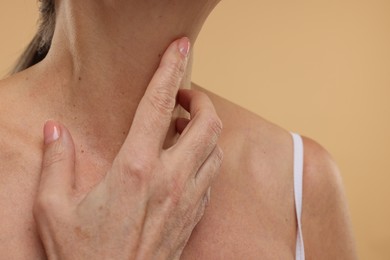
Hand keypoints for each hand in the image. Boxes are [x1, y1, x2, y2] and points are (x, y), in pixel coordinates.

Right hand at [33, 37, 222, 259]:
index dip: (169, 70)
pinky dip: (205, 159)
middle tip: (182, 99)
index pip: (158, 105)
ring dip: (206, 131)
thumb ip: (56, 163)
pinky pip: (211, 178)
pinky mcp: (194, 217)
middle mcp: (170, 180)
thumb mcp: (53, 210)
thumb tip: (55, 131)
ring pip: (216, 150)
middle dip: (201, 102)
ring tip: (183, 128)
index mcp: (135, 170)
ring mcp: (188, 200)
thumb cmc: (84, 256)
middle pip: (208, 125)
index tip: (178, 48)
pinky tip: (185, 162)